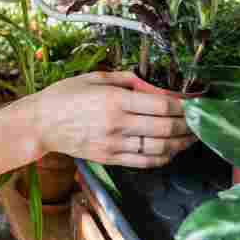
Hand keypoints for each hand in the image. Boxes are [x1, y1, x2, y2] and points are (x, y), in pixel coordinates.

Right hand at [22, 71, 196, 168]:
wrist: (40, 124)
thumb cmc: (63, 96)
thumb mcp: (92, 78)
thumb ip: (124, 78)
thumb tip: (148, 81)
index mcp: (114, 100)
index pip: (161, 106)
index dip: (184, 107)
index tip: (195, 104)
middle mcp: (117, 124)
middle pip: (165, 128)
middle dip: (188, 126)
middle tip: (199, 122)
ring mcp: (114, 144)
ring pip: (159, 148)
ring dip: (180, 144)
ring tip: (191, 138)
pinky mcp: (109, 158)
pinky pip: (144, 162)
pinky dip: (162, 158)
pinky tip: (171, 151)